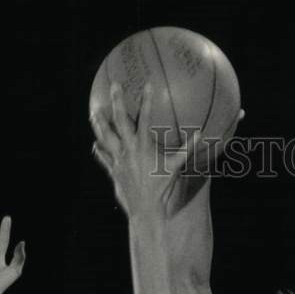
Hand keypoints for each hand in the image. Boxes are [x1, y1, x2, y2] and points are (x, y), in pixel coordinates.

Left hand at [90, 83, 197, 220]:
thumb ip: (186, 150)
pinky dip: (99, 151)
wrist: (145, 209)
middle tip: (114, 85)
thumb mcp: (175, 168)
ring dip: (99, 124)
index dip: (147, 100)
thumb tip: (200, 136)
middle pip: (119, 120)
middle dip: (116, 101)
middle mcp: (128, 149)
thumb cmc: (162, 189)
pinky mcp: (113, 171)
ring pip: (106, 137)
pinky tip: (95, 145)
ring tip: (94, 113)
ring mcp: (118, 159)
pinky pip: (104, 158)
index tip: (147, 84)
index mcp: (144, 146)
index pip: (145, 118)